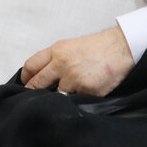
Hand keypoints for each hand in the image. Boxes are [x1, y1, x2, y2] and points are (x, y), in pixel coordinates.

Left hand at [20, 26, 134, 96]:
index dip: (25, 77)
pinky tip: (83, 93)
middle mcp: (62, 64)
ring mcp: (74, 79)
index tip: (25, 83)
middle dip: (34, 92)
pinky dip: (77, 99)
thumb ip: (54, 59)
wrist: (120, 49)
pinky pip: (75, 100)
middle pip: (38, 84)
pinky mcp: (87, 91)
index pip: (31, 66)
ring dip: (59, 97)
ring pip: (56, 95)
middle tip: (34, 98)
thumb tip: (40, 76)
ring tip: (68, 92)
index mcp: (56, 51)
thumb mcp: (70, 46)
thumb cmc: (96, 47)